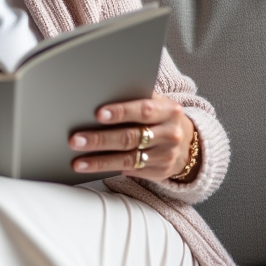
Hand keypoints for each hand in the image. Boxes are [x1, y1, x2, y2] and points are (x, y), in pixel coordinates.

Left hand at [68, 94, 194, 180]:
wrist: (188, 144)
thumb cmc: (162, 118)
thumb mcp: (158, 104)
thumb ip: (136, 98)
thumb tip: (102, 93)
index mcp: (168, 110)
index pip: (143, 110)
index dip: (121, 112)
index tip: (98, 114)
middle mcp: (169, 133)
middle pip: (130, 137)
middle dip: (100, 139)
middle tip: (76, 140)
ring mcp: (165, 155)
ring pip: (128, 159)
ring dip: (100, 161)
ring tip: (79, 161)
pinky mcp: (160, 172)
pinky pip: (131, 171)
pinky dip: (109, 170)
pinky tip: (93, 168)